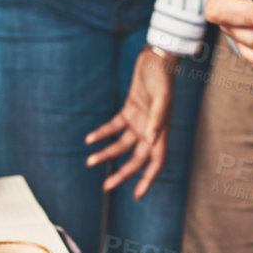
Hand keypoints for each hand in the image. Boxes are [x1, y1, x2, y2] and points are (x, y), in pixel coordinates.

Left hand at [85, 47, 179, 198]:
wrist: (157, 57)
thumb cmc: (163, 76)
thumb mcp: (162, 96)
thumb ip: (158, 118)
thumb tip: (151, 139)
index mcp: (161, 130)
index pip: (156, 161)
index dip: (148, 179)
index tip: (137, 195)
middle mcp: (150, 129)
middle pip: (136, 158)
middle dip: (122, 174)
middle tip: (106, 186)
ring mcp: (140, 120)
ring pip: (121, 144)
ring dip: (107, 153)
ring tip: (89, 161)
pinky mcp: (129, 110)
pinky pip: (114, 126)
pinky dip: (102, 133)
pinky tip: (89, 139)